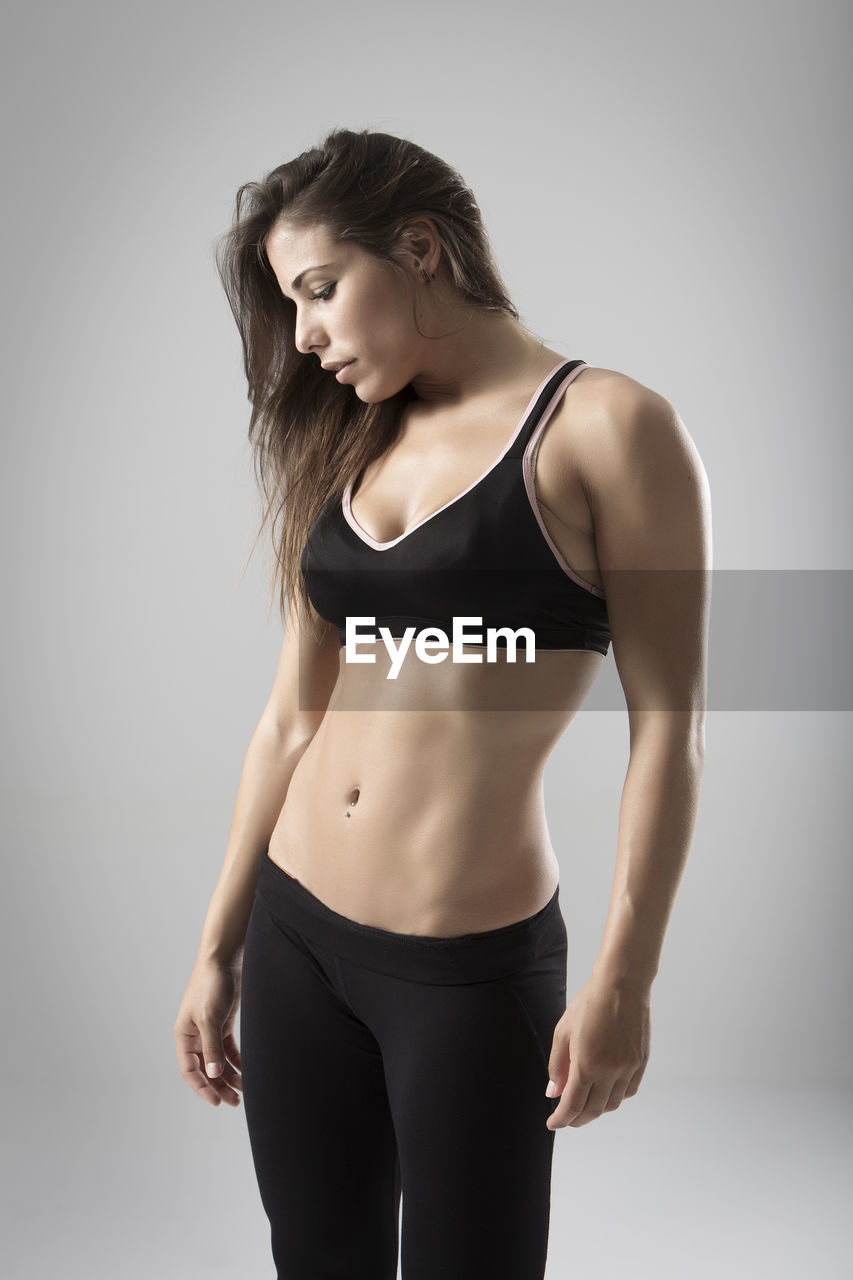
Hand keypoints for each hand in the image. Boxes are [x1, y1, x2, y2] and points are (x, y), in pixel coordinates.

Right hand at [174, 958, 243, 1106]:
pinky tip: (246, 1070)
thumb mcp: (210, 1019)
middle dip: (218, 1086)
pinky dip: (235, 1060)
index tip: (217, 1101)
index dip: (202, 1087)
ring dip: (229, 1075)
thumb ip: (211, 1047)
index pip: (189, 1070)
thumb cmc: (211, 985)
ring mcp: (210, 1028)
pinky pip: (227, 1047)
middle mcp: (195, 1035)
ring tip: (242, 1092)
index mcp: (184, 1035)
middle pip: (205, 1068)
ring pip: (217, 1060)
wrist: (225, 958)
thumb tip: (213, 1073)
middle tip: (234, 1102)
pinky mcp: (223, 1021)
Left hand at [544, 975, 649, 1128]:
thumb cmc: (590, 1003)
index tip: (553, 1124)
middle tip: (567, 1119)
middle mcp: (610, 1071)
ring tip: (585, 1105)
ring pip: (613, 1104)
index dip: (561, 1119)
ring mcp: (628, 1067)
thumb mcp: (563, 1032)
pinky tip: (607, 1092)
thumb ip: (557, 1066)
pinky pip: (629, 1091)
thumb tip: (554, 1093)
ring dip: (597, 1110)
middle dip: (577, 1119)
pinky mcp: (641, 1062)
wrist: (622, 984)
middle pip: (593, 1110)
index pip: (572, 1105)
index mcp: (587, 1064)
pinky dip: (616, 1098)